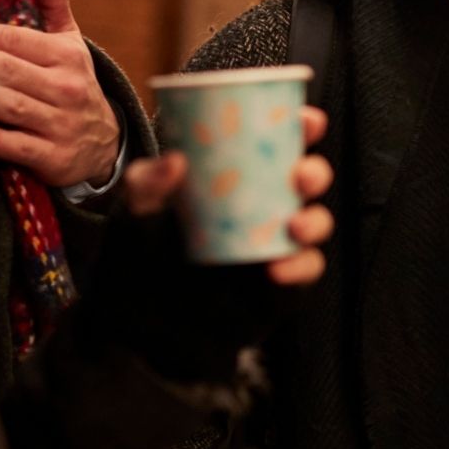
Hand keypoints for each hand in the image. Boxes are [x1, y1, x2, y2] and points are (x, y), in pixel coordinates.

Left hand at [0, 0, 121, 186]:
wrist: (105, 145)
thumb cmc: (73, 85)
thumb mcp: (71, 44)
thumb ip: (54, 3)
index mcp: (66, 57)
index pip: (15, 40)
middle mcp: (66, 88)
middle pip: (6, 70)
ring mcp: (60, 123)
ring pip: (10, 105)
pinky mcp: (53, 156)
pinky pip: (16, 145)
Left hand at [91, 106, 334, 382]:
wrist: (138, 329)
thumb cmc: (140, 259)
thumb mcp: (133, 217)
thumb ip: (145, 187)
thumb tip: (176, 161)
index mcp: (238, 177)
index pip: (278, 144)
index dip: (301, 128)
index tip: (305, 120)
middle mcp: (265, 207)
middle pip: (306, 181)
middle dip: (315, 172)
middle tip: (300, 176)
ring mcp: (275, 246)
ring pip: (315, 223)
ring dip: (315, 219)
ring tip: (294, 226)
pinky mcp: (280, 286)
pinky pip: (305, 271)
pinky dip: (300, 267)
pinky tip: (278, 268)